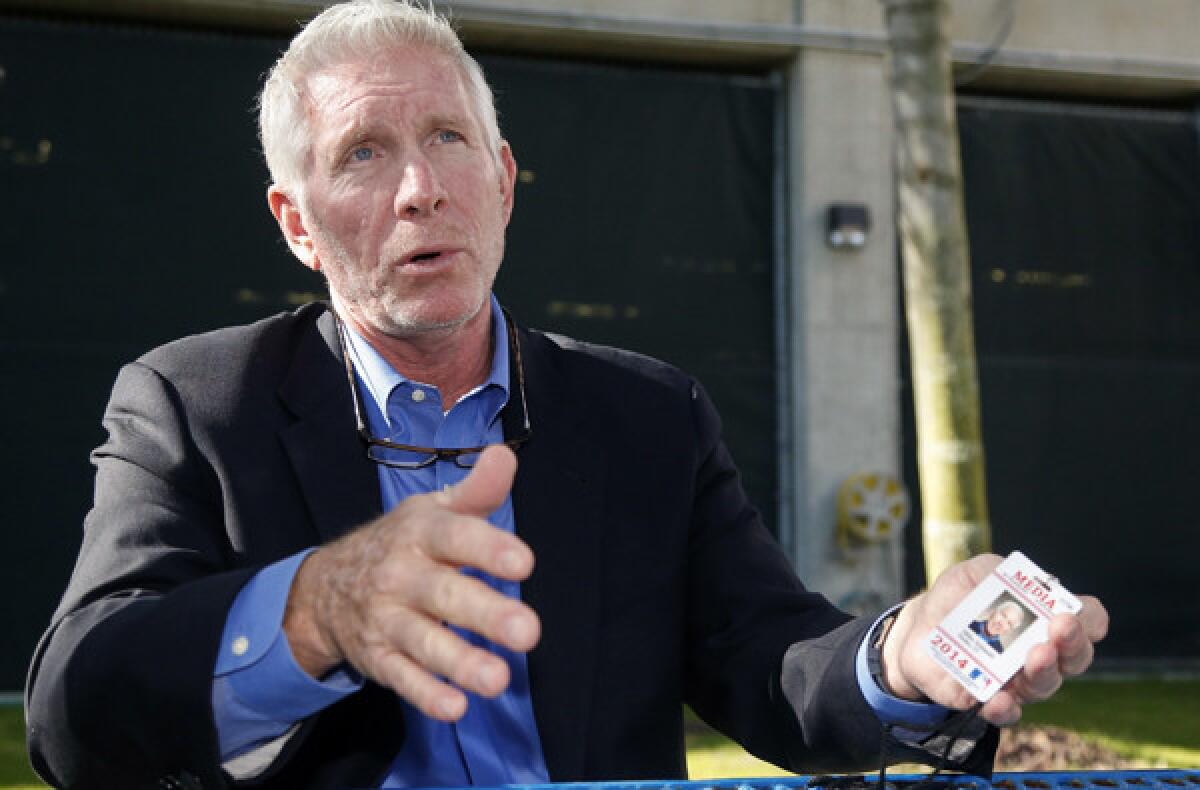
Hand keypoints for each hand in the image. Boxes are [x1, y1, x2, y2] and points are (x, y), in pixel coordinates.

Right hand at [282, 444, 539, 720]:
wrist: (325, 585)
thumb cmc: (402, 543)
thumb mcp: (434, 509)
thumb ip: (476, 491)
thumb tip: (505, 456)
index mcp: (420, 532)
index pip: (455, 537)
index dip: (488, 548)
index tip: (524, 563)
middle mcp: (401, 575)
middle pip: (445, 594)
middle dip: (486, 614)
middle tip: (528, 632)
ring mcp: (387, 619)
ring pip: (425, 643)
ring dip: (461, 662)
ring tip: (499, 680)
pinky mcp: (379, 659)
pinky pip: (402, 679)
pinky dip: (426, 695)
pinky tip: (455, 707)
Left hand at [880, 553, 1107, 725]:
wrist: (918, 628)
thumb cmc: (957, 598)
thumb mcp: (974, 574)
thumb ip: (997, 570)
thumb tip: (1023, 580)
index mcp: (1046, 618)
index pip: (1087, 621)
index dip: (1088, 620)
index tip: (1072, 614)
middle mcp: (1041, 651)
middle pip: (1074, 657)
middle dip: (1071, 644)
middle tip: (1060, 630)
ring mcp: (1018, 679)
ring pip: (1044, 685)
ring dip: (1043, 672)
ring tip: (1035, 655)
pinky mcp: (989, 700)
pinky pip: (1006, 712)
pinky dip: (1005, 708)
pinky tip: (1000, 699)